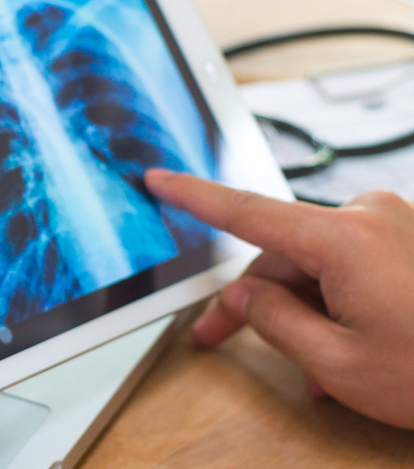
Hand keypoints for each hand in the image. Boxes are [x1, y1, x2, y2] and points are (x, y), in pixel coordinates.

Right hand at [145, 169, 413, 428]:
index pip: (246, 211)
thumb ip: (275, 321)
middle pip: (282, 251)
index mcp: (344, 239)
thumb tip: (247, 292)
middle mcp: (370, 216)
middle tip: (216, 337)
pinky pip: (353, 262)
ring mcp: (396, 224)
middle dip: (253, 298)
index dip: (193, 197)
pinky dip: (337, 298)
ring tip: (312, 367)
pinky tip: (343, 345)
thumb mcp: (340, 364)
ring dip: (303, 307)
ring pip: (319, 262)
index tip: (158, 179)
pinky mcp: (411, 238)